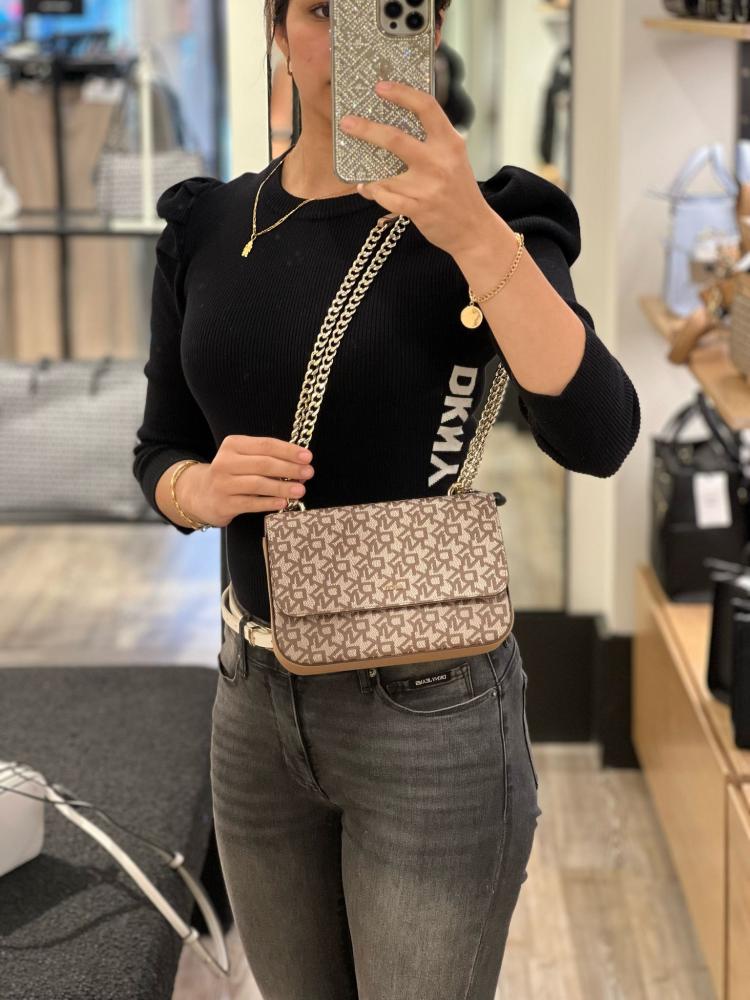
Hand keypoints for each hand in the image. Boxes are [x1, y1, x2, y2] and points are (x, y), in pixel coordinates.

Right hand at [182, 436, 314, 526]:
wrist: (202, 495)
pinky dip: (269, 503)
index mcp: (233, 444)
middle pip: (263, 464)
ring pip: (258, 484)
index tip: (307, 457)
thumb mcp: (244, 458)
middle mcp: (225, 462)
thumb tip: (300, 464)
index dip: (288, 451)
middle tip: (308, 473)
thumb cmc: (232, 474)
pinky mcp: (223, 504)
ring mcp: (222, 484)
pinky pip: (251, 503)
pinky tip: (284, 503)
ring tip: (300, 490)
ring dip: (282, 487)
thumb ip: (267, 457)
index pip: (265, 445)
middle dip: (289, 468)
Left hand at [339, 79, 495, 257]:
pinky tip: (367, 188)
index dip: (402, 93)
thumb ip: (434, 139)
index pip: (426, 107)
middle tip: (347, 122)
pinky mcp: (418, 209)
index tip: (380, 87)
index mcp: (450, 143)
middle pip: (395, 138)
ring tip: (361, 172)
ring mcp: (427, 187)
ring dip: (368, 173)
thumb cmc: (459, 191)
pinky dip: (372, 191)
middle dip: (366, 129)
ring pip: (385, 174)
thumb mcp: (454, 158)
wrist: (474, 229)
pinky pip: (385, 197)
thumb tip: (401, 119)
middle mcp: (439, 162)